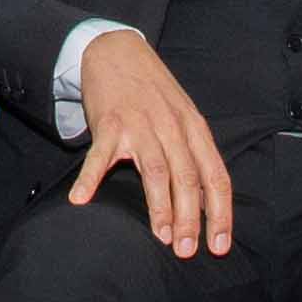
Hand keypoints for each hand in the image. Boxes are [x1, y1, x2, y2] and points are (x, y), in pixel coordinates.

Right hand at [68, 30, 233, 256]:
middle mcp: (172, 126)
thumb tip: (205, 201)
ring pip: (156, 171)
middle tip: (187, 251)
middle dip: (190, 219)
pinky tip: (81, 200)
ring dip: (160, 207)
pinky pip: (100, 156)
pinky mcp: (109, 123)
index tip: (219, 244)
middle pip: (188, 178)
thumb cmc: (152, 91)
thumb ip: (193, 153)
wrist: (116, 50)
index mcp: (194, 128)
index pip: (215, 176)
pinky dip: (90, 179)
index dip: (220, 212)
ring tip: (161, 237)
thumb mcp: (182, 116)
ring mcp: (140, 124)